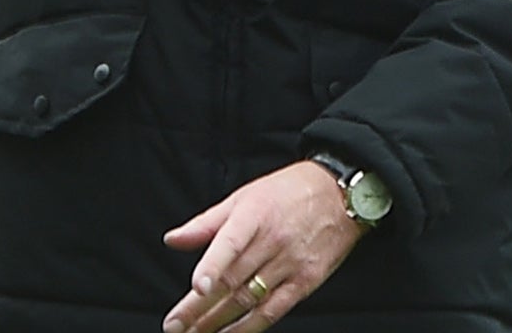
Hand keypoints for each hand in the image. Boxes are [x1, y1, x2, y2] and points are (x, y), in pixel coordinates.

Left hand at [160, 162, 364, 332]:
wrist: (339, 197)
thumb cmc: (287, 192)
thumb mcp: (243, 197)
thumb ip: (206, 223)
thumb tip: (172, 240)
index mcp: (253, 215)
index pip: (230, 243)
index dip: (212, 267)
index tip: (195, 288)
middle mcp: (272, 242)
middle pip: (232, 280)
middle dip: (199, 307)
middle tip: (174, 325)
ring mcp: (290, 265)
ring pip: (249, 299)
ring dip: (218, 322)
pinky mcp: (305, 283)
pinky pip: (275, 310)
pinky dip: (251, 326)